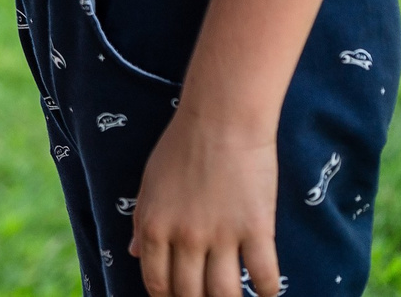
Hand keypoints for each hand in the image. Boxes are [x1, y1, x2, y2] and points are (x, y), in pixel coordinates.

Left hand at [130, 106, 281, 296]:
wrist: (221, 120)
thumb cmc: (181, 146)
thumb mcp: (149, 183)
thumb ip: (142, 221)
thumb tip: (134, 253)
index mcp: (154, 226)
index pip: (156, 282)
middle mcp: (185, 237)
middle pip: (190, 294)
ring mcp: (222, 236)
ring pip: (225, 294)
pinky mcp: (256, 230)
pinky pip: (264, 276)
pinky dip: (267, 291)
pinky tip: (266, 290)